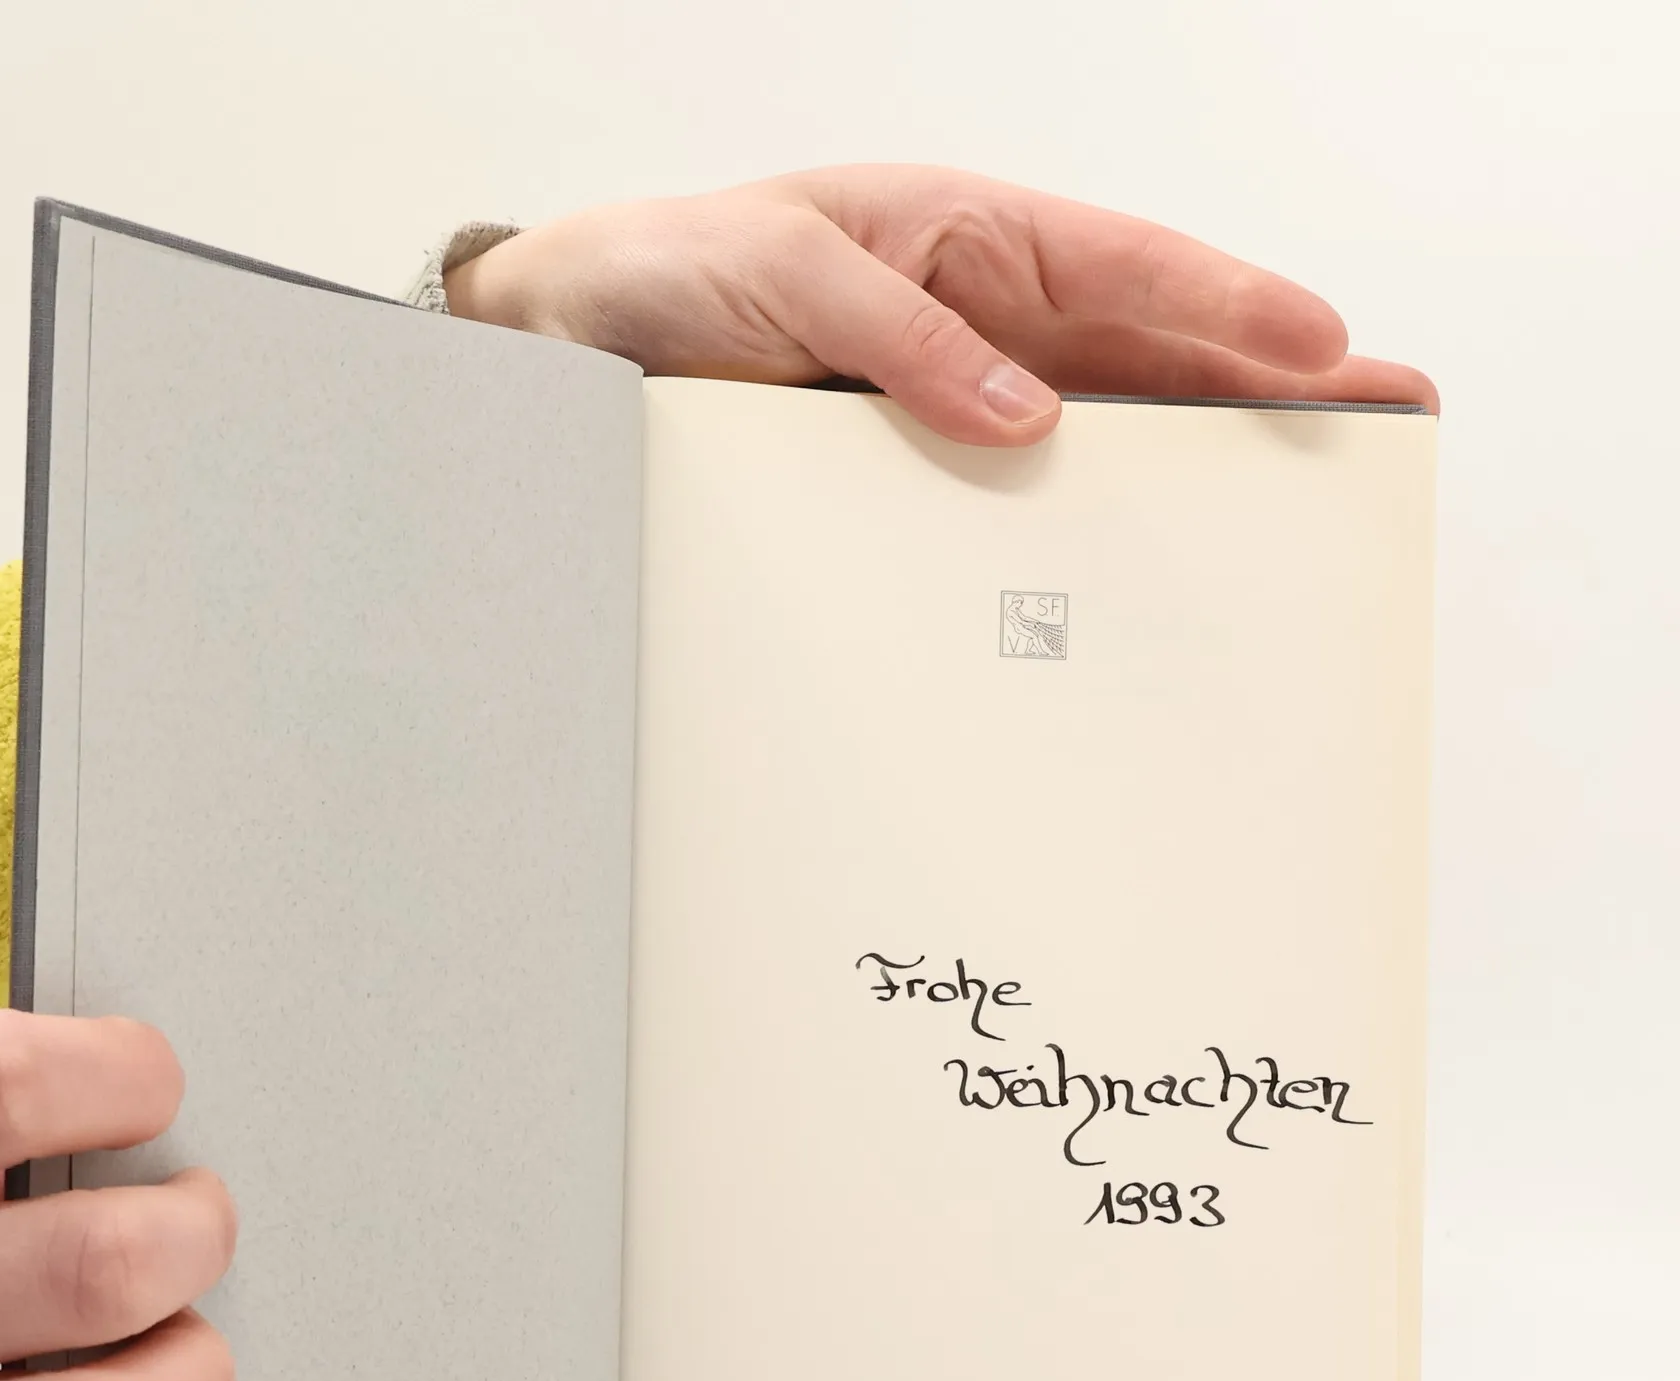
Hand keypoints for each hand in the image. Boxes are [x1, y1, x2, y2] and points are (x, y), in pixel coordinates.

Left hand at [446, 163, 1436, 445]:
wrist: (567, 344)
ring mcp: (956, 402)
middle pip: (1152, 355)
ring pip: (1107, 432)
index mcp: (963, 237)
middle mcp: (980, 321)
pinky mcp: (912, 471)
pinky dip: (1083, 534)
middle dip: (1270, 383)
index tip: (1326, 348)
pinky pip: (1016, 506)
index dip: (1229, 307)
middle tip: (1387, 415)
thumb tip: (1025, 419)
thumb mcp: (780, 270)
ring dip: (1202, 465)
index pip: (1125, 268)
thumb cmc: (668, 267)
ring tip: (1305, 499)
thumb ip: (901, 333)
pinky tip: (1138, 567)